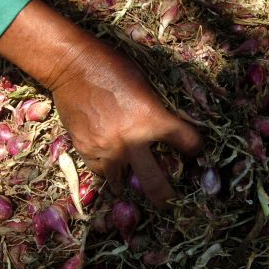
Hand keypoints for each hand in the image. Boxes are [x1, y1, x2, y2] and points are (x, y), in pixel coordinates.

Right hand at [50, 44, 202, 205]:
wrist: (72, 66)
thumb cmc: (113, 68)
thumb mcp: (146, 86)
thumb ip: (157, 113)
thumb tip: (167, 131)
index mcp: (153, 119)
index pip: (188, 143)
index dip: (196, 148)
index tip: (196, 152)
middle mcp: (132, 140)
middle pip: (156, 184)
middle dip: (167, 197)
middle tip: (171, 202)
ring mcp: (107, 149)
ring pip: (123, 182)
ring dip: (130, 181)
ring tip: (134, 181)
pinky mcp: (86, 150)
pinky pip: (100, 171)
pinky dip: (107, 168)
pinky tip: (110, 161)